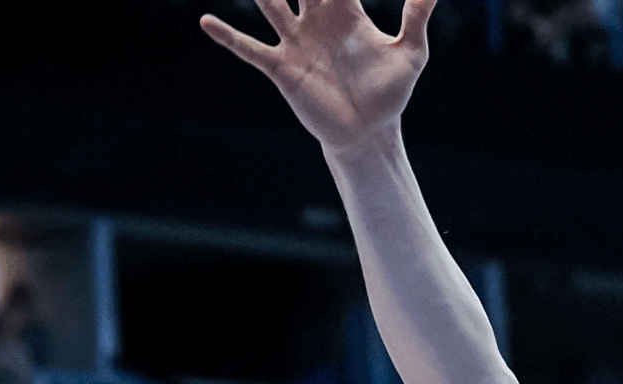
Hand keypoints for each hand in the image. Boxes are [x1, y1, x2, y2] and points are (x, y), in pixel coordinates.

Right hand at [201, 0, 437, 154]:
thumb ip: (416, 17)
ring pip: (269, 3)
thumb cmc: (390, 92)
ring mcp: (295, 42)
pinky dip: (228, 37)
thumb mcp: (410, 53)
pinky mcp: (281, 68)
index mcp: (344, 11)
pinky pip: (250, 48)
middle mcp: (314, 19)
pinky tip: (206, 21)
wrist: (369, 132)